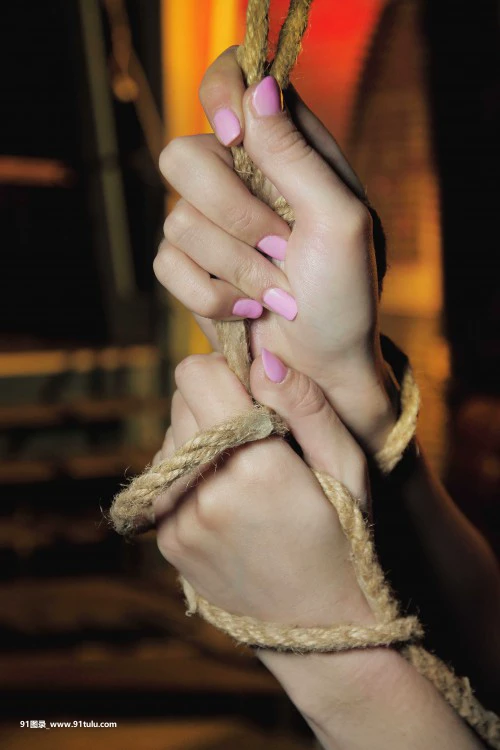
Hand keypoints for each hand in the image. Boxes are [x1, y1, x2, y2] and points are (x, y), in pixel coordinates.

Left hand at [153, 350, 372, 627]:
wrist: (318, 627)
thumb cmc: (343, 537)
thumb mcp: (346, 467)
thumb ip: (306, 405)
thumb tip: (262, 357)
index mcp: (252, 463)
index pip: (194, 373)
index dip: (225, 372)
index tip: (254, 396)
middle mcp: (203, 489)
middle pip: (180, 402)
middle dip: (215, 406)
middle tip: (256, 440)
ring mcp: (178, 519)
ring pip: (169, 438)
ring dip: (200, 442)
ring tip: (244, 476)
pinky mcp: (167, 540)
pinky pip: (162, 479)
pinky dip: (190, 477)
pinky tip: (228, 501)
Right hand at [154, 47, 396, 453]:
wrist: (323, 366)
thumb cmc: (346, 296)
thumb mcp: (340, 221)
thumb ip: (297, 155)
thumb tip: (260, 86)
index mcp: (286, 150)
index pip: (232, 82)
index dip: (219, 97)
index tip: (234, 138)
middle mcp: (243, 179)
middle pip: (183, 157)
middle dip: (232, 214)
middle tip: (280, 245)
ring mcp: (213, 226)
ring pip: (175, 220)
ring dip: (233, 266)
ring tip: (277, 291)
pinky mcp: (192, 269)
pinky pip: (166, 265)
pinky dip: (210, 296)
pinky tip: (248, 309)